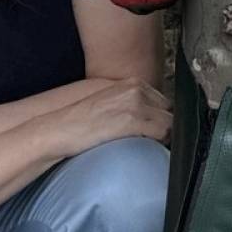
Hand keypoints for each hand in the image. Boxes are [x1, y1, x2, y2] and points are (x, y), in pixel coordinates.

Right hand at [49, 79, 173, 154]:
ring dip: (163, 137)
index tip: (154, 131)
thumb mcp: (111, 103)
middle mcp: (137, 89)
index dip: (161, 119)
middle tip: (151, 140)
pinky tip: (145, 147)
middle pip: (170, 111)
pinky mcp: (133, 119)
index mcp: (132, 83)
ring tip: (147, 145)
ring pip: (170, 123)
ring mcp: (136, 103)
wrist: (60, 129)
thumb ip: (131, 104)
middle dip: (165, 126)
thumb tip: (150, 119)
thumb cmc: (81, 122)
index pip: (164, 102)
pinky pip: (163, 132)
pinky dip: (159, 142)